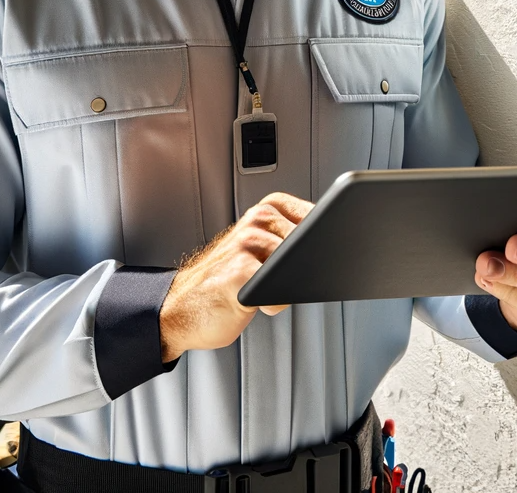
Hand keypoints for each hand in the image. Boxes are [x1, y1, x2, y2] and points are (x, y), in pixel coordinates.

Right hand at [158, 192, 312, 361]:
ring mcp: (247, 243)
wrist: (182, 307)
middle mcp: (257, 220)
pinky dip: (273, 304)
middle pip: (309, 245)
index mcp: (267, 209)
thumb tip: (333, 250)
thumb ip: (292, 242)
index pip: (316, 218)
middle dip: (307, 268)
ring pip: (296, 267)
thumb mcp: (262, 250)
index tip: (324, 253)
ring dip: (286, 289)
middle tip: (279, 280)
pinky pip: (278, 293)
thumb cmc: (227, 280)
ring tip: (260, 290)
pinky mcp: (240, 271)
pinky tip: (253, 303)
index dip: (325, 240)